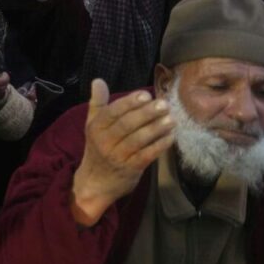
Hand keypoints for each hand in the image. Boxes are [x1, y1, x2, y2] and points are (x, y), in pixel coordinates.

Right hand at [70, 81, 172, 225]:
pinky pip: (147, 155)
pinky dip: (159, 145)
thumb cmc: (97, 149)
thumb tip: (98, 80)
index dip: (129, 102)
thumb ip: (97, 103)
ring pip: (139, 140)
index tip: (146, 95)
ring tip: (171, 119)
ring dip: (156, 128)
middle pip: (127, 124)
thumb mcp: (92, 125)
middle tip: (164, 104)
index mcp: (96, 127)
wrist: (95, 183)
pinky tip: (170, 137)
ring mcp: (118, 156)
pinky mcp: (131, 169)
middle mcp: (105, 141)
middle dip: (147, 113)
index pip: (112, 112)